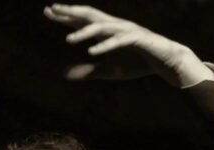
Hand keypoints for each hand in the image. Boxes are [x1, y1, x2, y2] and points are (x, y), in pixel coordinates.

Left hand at [43, 4, 213, 86]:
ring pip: (102, 26)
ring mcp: (126, 30)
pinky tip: (92, 51)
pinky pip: (119, 41)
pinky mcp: (138, 39)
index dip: (65, 16)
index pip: (82, 20)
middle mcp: (115, 25)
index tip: (47, 11)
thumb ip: (89, 71)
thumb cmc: (137, 63)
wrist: (165, 63)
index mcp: (106, 30)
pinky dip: (105, 46)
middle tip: (52, 9)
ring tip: (68, 39)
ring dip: (85, 32)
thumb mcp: (108, 71)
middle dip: (71, 12)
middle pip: (89, 15)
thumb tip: (66, 74)